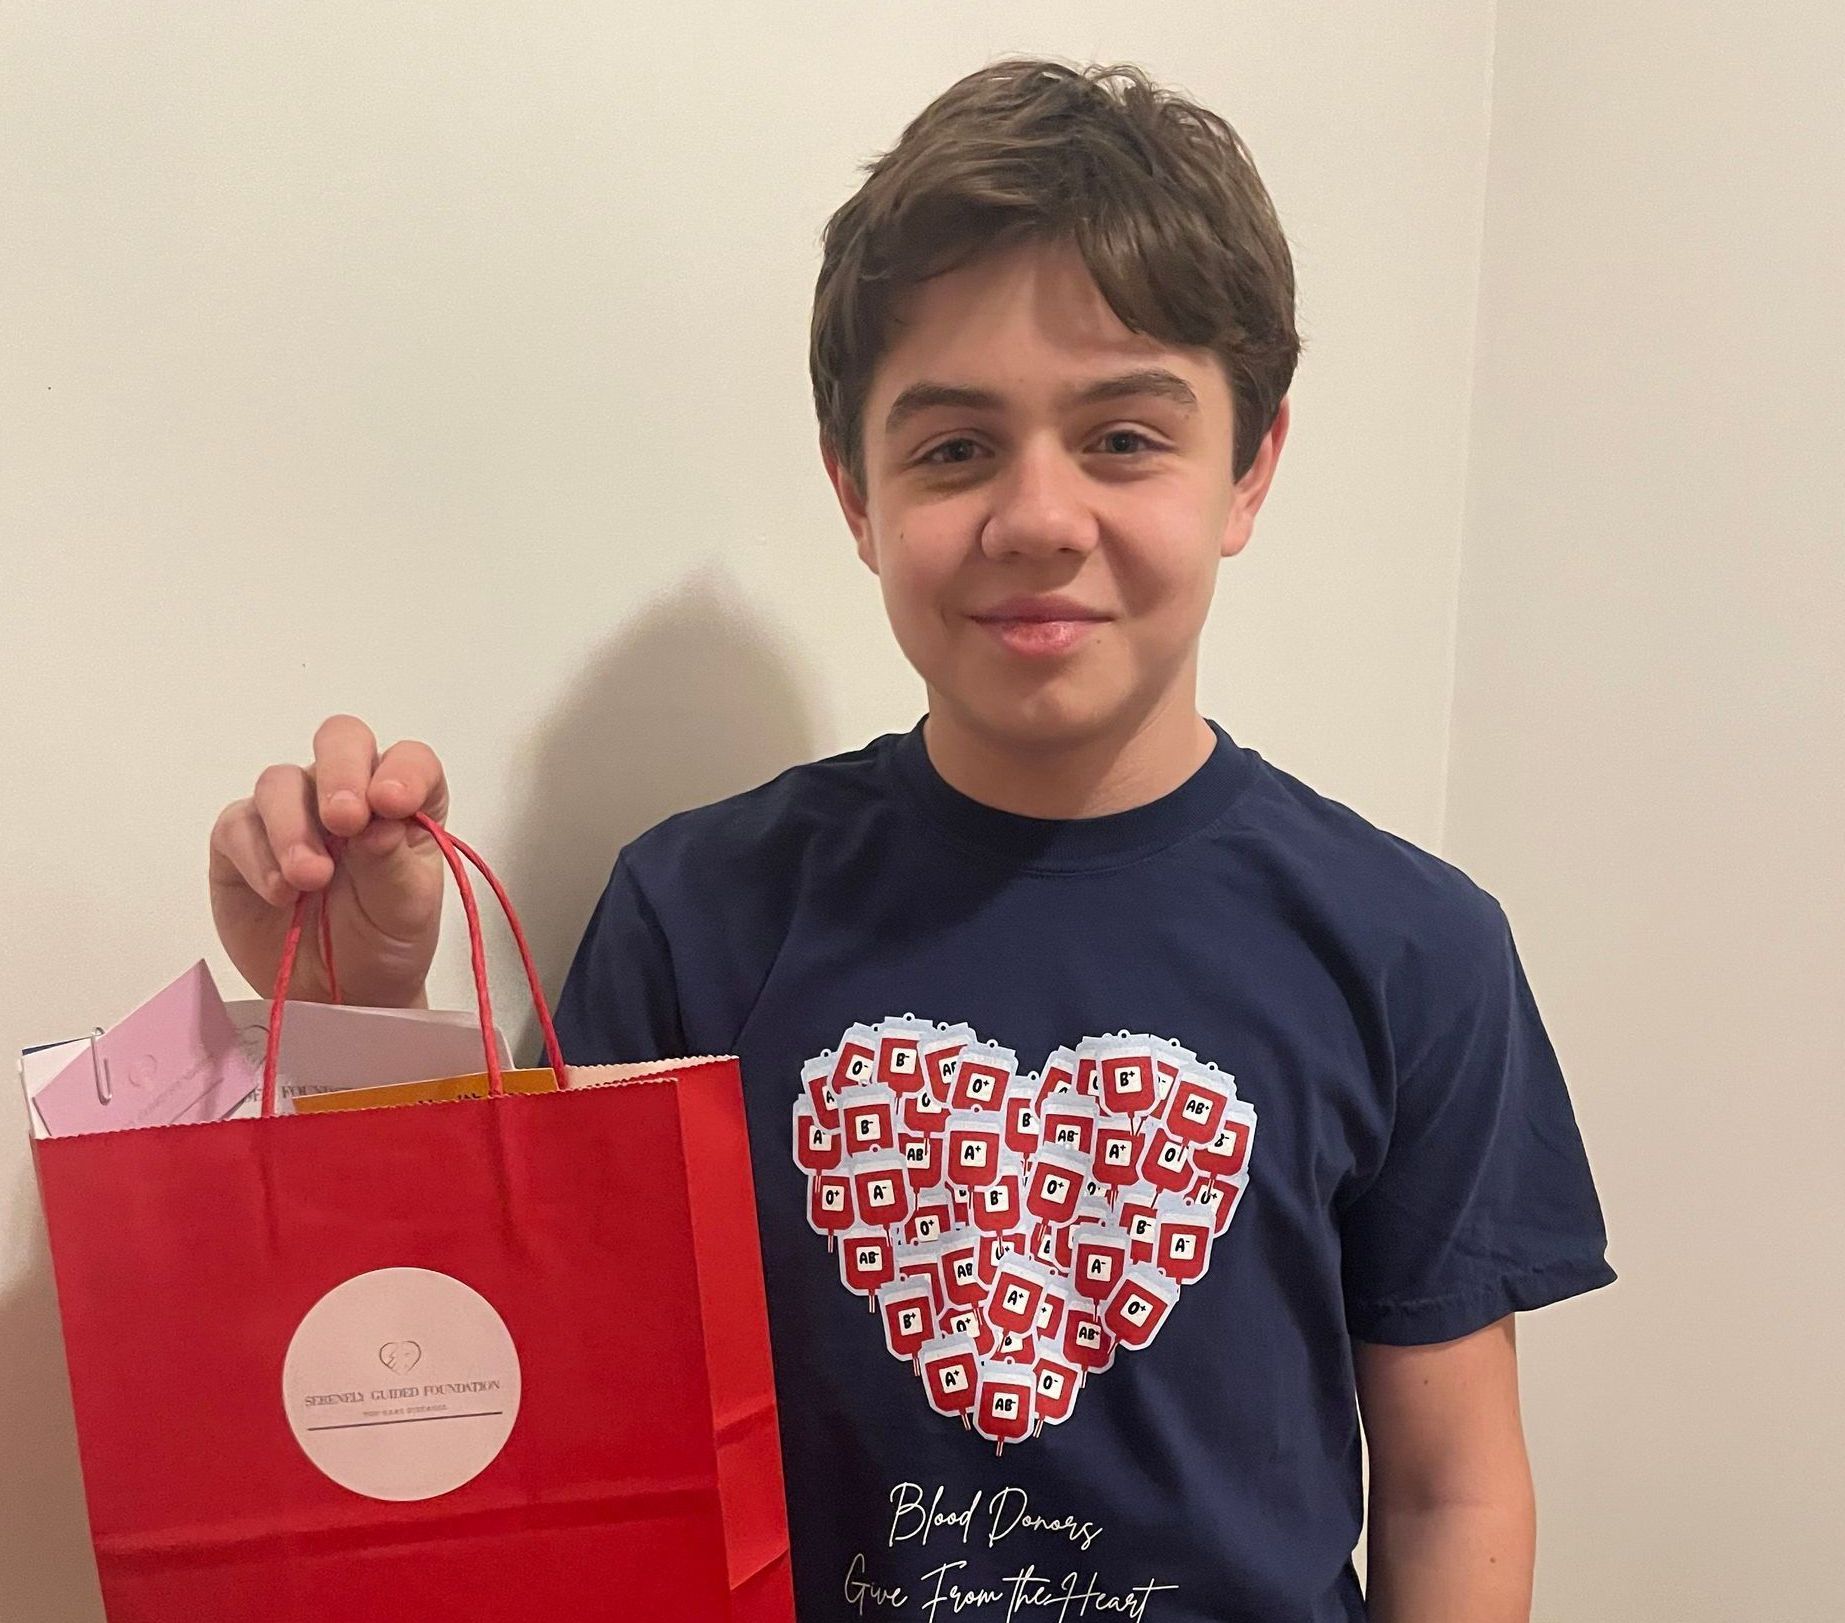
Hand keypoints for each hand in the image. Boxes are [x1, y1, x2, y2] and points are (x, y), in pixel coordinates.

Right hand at [209, 715, 447, 1006]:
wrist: (338, 995)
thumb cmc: (385, 940)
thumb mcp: (406, 910)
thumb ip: (394, 866)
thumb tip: (378, 827)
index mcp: (403, 800)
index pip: (409, 760)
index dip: (403, 771)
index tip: (394, 804)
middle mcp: (348, 792)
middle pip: (340, 742)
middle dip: (341, 772)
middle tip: (346, 820)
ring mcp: (292, 812)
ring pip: (281, 782)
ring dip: (293, 826)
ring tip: (310, 879)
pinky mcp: (242, 841)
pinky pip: (238, 826)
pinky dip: (258, 857)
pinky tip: (280, 893)